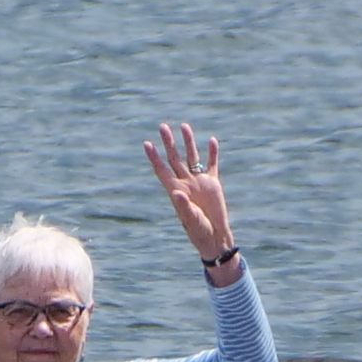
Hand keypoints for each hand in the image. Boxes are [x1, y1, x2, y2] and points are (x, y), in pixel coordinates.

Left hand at [147, 122, 236, 262]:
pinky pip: (212, 165)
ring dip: (189, 142)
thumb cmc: (199, 230)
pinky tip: (212, 141)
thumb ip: (183, 206)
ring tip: (184, 126)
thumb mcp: (190, 219)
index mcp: (175, 190)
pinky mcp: (213, 183)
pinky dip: (212, 153)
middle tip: (163, 126)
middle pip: (175, 158)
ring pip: (192, 157)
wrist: (214, 235)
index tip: (147, 143)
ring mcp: (199, 181)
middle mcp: (185, 182)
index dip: (154, 157)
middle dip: (169, 143)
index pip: (162, 169)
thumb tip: (176, 193)